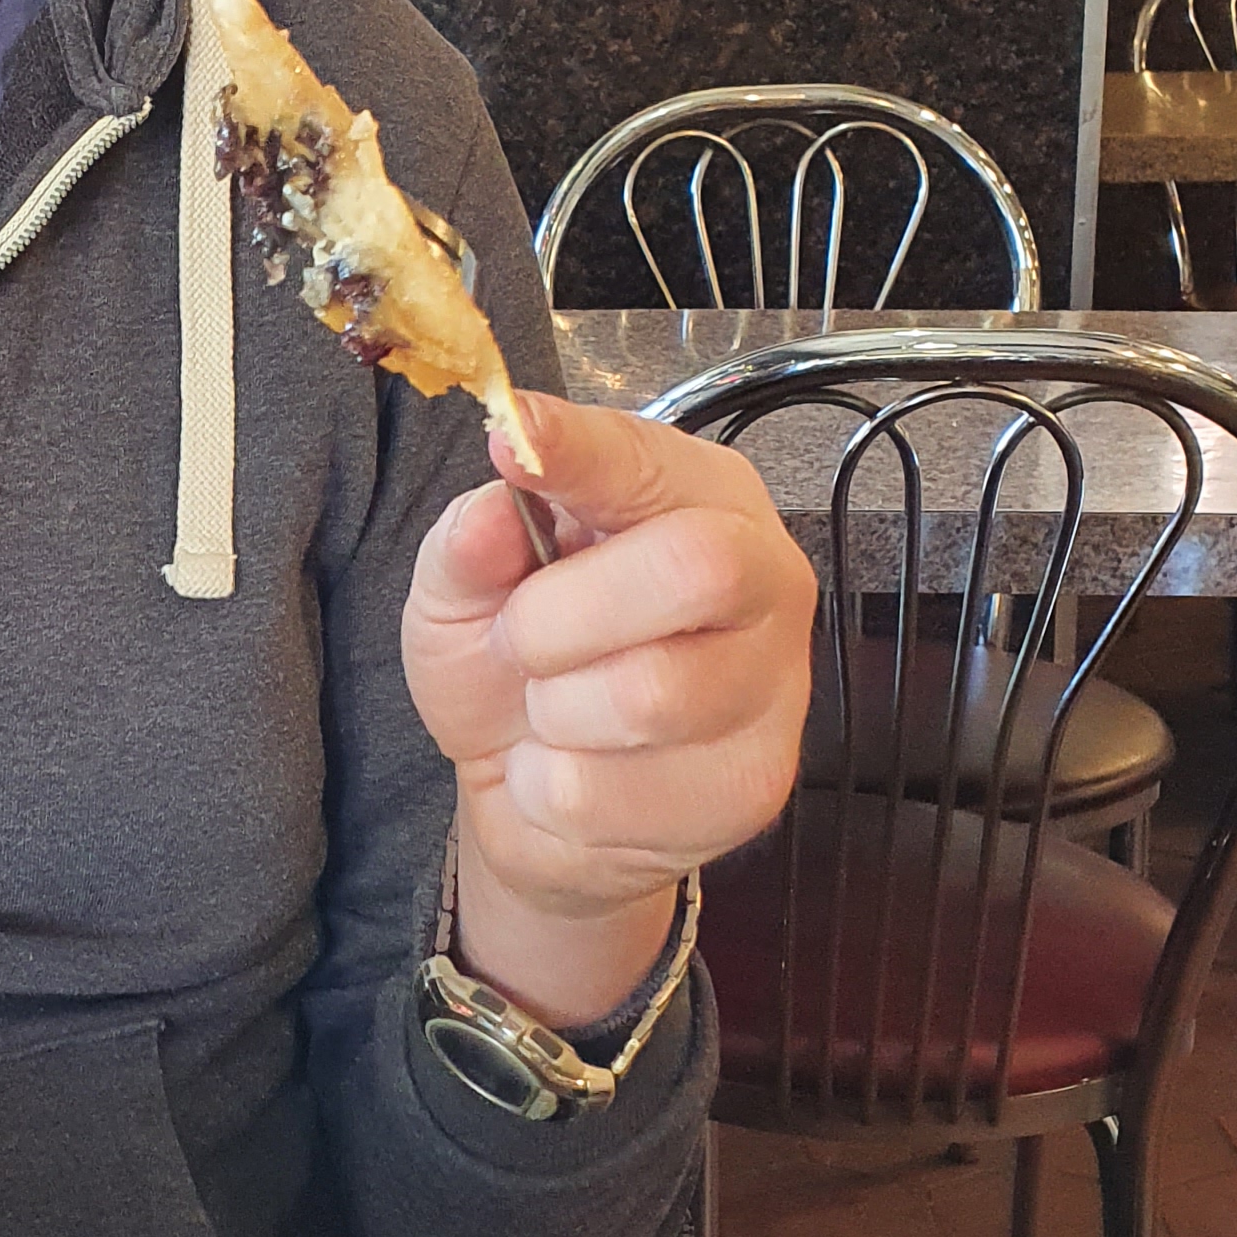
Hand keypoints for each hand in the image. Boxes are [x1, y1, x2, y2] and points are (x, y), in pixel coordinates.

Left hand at [401, 394, 813, 1028]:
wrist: (539, 797)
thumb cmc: (519, 665)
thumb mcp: (462, 592)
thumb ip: (466, 545)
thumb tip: (491, 508)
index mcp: (698, 495)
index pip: (644, 458)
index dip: (579, 450)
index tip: (515, 439)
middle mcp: (764, 575)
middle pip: (695, 568)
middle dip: (561, 617)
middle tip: (521, 641)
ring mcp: (774, 688)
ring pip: (649, 695)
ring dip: (552, 713)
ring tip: (551, 713)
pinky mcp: (752, 787)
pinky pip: (614, 791)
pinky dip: (550, 788)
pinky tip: (570, 773)